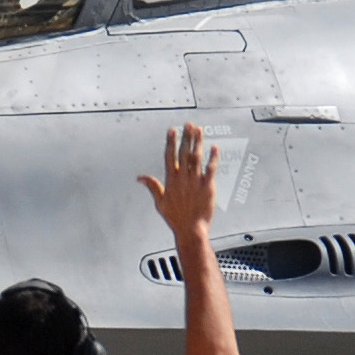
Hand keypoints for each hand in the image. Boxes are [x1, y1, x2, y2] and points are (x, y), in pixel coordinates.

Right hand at [137, 123, 220, 239]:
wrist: (191, 229)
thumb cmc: (175, 217)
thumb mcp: (160, 202)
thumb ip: (152, 186)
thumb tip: (140, 177)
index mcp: (171, 180)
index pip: (170, 156)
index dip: (171, 142)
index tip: (172, 130)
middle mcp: (183, 178)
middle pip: (184, 153)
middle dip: (186, 137)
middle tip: (188, 124)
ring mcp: (196, 181)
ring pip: (196, 157)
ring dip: (198, 142)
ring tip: (199, 130)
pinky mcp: (208, 187)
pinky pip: (211, 169)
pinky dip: (213, 158)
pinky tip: (214, 148)